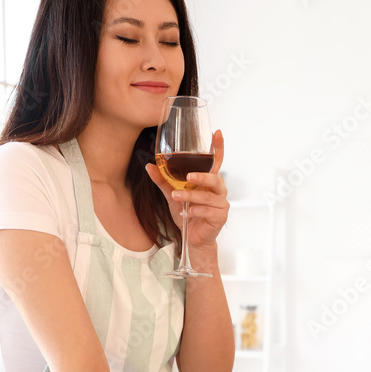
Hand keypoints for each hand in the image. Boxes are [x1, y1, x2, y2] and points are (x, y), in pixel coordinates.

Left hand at [145, 129, 229, 250]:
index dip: (218, 147)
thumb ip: (164, 181)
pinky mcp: (220, 217)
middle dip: (201, 177)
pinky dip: (194, 211)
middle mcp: (218, 190)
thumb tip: (149, 165)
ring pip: (207, 196)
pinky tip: (184, 213)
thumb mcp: (172, 195)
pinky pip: (207, 211)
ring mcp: (221, 203)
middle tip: (188, 177)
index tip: (217, 133)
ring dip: (190, 196)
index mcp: (209, 181)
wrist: (192, 238)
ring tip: (176, 196)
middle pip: (214, 178)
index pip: (216, 161)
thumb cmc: (187, 214)